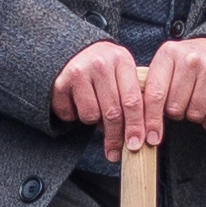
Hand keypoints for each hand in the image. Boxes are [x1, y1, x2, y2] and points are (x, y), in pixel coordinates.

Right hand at [53, 39, 147, 154]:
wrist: (71, 53)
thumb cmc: (104, 71)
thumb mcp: (122, 74)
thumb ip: (133, 97)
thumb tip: (145, 136)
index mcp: (122, 60)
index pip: (134, 100)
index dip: (139, 126)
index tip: (142, 144)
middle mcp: (101, 63)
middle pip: (114, 112)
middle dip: (117, 137)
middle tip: (117, 153)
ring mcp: (79, 71)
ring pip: (92, 116)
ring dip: (94, 123)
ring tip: (95, 110)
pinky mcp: (60, 83)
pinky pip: (71, 115)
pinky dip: (74, 117)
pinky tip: (76, 104)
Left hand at [142, 34, 205, 133]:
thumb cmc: (186, 66)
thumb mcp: (165, 66)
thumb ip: (149, 86)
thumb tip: (133, 120)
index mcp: (169, 53)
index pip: (155, 94)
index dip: (150, 120)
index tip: (149, 138)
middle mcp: (191, 59)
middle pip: (175, 108)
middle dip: (175, 112)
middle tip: (180, 101)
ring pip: (194, 114)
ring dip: (192, 115)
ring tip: (194, 100)